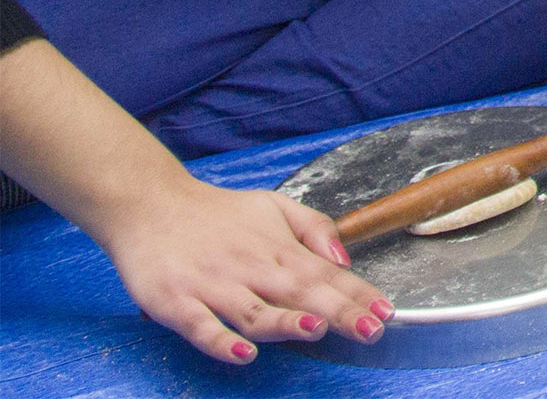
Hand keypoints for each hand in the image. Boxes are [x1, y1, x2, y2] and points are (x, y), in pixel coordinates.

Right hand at [89, 170, 387, 364]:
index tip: (386, 311)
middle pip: (300, 293)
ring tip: (318, 329)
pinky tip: (244, 353)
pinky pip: (201, 326)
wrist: (151, 205)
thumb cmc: (217, 213)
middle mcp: (251, 267)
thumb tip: (345, 259)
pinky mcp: (176, 302)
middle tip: (370, 329)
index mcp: (278, 248)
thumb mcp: (274, 206)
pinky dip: (221, 341)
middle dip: (338, 312)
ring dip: (286, 323)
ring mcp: (213, 286)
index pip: (326, 274)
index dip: (357, 294)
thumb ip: (314, 228)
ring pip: (254, 311)